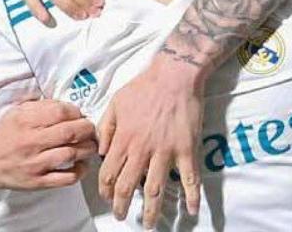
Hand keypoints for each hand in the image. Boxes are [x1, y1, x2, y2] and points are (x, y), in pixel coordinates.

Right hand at [0, 100, 96, 190]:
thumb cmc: (5, 135)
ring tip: (90, 145)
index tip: (80, 114)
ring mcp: (35, 164)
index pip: (61, 111)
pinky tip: (82, 164)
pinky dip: (80, 171)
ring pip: (72, 154)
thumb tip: (68, 105)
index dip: (77, 111)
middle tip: (91, 129)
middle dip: (88, 128)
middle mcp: (31, 142)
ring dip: (88, 148)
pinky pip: (66, 178)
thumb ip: (41, 105)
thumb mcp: (17, 112)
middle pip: (70, 132)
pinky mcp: (38, 182)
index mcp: (26, 121)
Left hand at [97, 56, 203, 225]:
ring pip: (155, 189)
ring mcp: (165, 151)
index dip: (106, 190)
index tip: (107, 198)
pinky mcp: (186, 149)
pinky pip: (190, 178)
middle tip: (121, 216)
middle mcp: (142, 149)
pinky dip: (192, 196)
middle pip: (128, 186)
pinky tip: (192, 210)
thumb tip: (99, 151)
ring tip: (149, 224)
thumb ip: (105, 128)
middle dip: (122, 206)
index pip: (109, 173)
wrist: (174, 76)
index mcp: (124, 139)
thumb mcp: (115, 103)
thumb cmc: (144, 87)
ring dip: (151, 210)